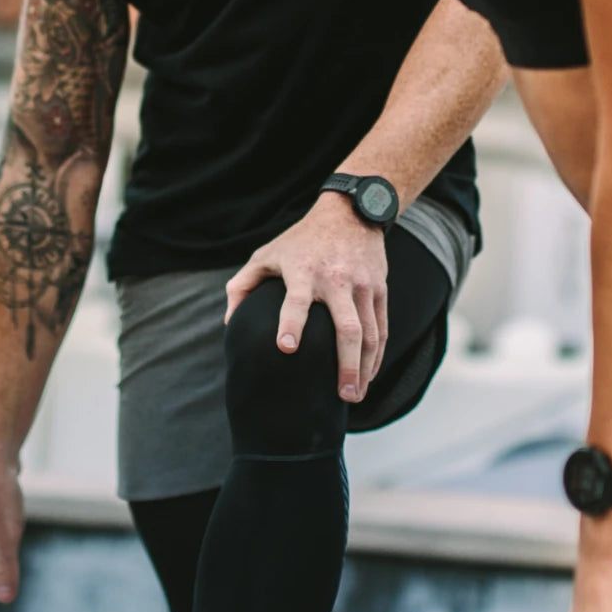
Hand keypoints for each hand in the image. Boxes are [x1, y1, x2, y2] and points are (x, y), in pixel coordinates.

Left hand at [224, 191, 387, 401]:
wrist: (349, 214)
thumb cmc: (300, 240)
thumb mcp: (266, 255)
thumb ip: (242, 286)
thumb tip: (230, 324)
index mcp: (304, 271)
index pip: (297, 300)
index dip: (291, 323)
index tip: (286, 348)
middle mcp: (336, 280)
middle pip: (347, 328)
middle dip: (345, 364)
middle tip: (341, 396)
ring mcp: (362, 287)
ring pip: (370, 334)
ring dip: (364, 368)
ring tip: (354, 396)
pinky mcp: (379, 291)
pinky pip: (382, 328)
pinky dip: (377, 356)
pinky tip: (368, 376)